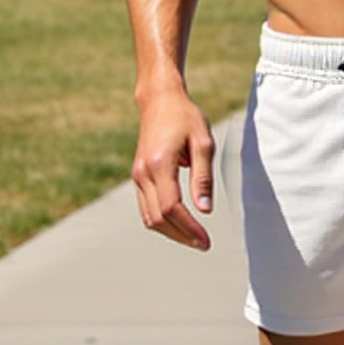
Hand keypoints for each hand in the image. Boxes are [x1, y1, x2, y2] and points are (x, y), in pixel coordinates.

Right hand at [132, 89, 215, 250]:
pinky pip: (147, 208)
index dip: (189, 228)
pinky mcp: (138, 176)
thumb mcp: (203, 142)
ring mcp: (137, 176)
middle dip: (181, 236)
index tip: (206, 240)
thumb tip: (205, 210)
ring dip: (171, 232)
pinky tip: (181, 224)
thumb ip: (203, 176)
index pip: (172, 208)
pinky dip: (162, 221)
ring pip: (149, 217)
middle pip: (158, 219)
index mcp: (159, 164)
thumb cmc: (185, 117)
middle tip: (204, 244)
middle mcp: (143, 173)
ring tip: (194, 238)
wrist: (159, 100)